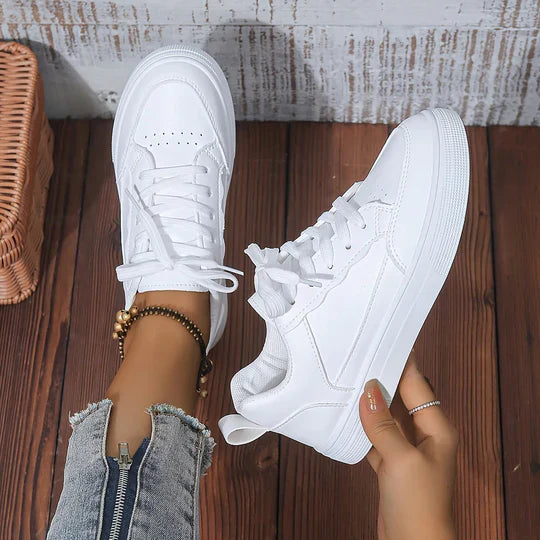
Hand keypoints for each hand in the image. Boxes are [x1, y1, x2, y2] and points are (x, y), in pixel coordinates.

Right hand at [359, 353, 457, 539]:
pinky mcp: (391, 463)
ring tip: (349, 380)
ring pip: (386, 416)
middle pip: (401, 398)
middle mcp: (424, 434)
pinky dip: (362, 427)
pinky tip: (346, 416)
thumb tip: (369, 390)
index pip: (418, 384)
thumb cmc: (419, 503)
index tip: (384, 341)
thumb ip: (383, 424)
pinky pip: (375, 436)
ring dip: (370, 403)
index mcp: (437, 428)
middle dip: (382, 379)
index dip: (402, 363)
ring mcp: (406, 449)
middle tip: (359, 357)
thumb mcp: (401, 459)